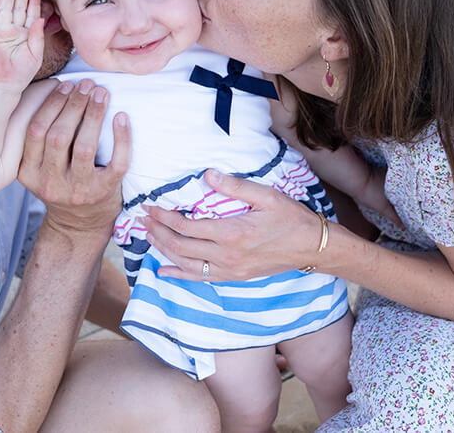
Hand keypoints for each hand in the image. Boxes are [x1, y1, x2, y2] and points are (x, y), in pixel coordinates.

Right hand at [0, 0, 43, 91]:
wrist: (4, 85)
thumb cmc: (21, 73)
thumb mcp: (35, 55)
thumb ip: (37, 36)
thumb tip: (40, 19)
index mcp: (26, 34)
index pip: (31, 14)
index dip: (34, 1)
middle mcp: (13, 30)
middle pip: (17, 7)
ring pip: (3, 9)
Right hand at [17, 79, 130, 235]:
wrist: (79, 225)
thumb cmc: (61, 184)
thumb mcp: (39, 167)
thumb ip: (39, 141)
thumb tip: (56, 90)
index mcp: (28, 173)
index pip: (35, 132)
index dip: (50, 105)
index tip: (64, 85)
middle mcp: (50, 183)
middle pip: (58, 136)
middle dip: (73, 105)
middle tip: (86, 85)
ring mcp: (78, 190)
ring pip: (84, 147)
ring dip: (94, 115)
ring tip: (101, 94)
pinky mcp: (104, 193)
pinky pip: (117, 162)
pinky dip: (122, 138)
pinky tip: (121, 118)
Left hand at [143, 169, 327, 281]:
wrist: (312, 248)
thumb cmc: (291, 218)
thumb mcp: (266, 196)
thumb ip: (235, 186)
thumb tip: (208, 174)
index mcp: (232, 233)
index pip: (187, 226)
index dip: (165, 217)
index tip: (151, 207)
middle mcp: (227, 256)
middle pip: (181, 246)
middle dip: (158, 232)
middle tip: (141, 220)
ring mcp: (229, 270)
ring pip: (186, 264)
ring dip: (163, 250)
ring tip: (148, 237)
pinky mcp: (234, 277)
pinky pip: (200, 278)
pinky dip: (179, 275)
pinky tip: (163, 270)